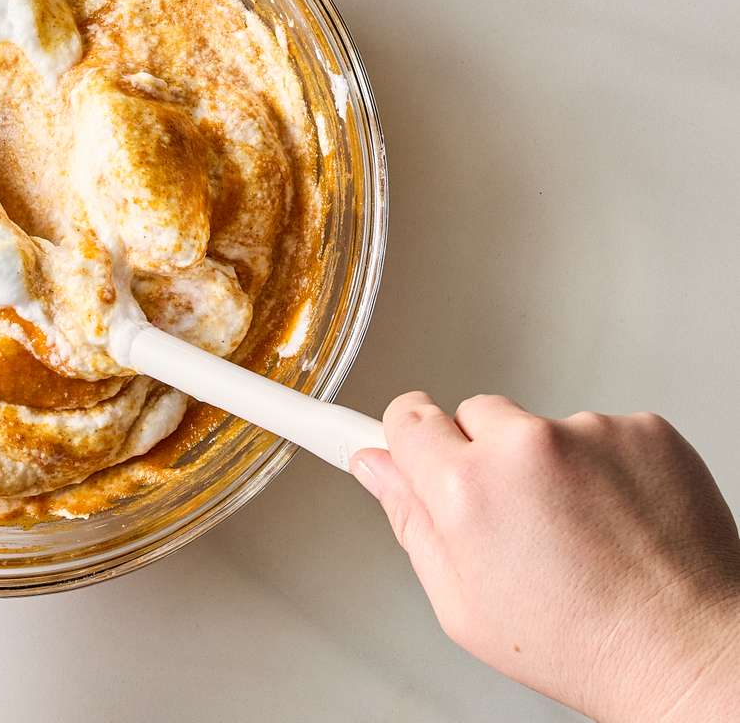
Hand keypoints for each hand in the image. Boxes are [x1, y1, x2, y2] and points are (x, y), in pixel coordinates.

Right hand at [352, 395, 739, 720]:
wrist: (689, 651)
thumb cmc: (583, 644)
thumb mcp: (462, 606)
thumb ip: (410, 522)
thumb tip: (377, 468)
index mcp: (467, 488)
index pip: (408, 417)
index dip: (410, 437)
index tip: (412, 441)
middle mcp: (525, 446)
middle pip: (474, 414)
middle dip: (482, 455)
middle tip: (513, 516)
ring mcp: (590, 432)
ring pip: (541, 426)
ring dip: (548, 463)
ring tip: (580, 530)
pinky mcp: (644, 429)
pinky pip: (601, 431)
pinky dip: (606, 465)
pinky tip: (618, 518)